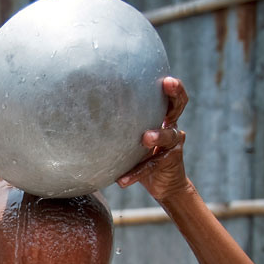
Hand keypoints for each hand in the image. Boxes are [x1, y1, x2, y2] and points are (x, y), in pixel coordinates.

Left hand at [117, 77, 189, 199]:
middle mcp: (172, 127)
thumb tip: (84, 118)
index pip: (170, 97)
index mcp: (162, 117)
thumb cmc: (142, 156)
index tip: (165, 77)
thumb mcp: (132, 140)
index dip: (171, 86)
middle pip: (179, 105)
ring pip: (169, 135)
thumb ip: (120, 129)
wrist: (164, 185)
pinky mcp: (170, 163)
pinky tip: (122, 180)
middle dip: (175, 93)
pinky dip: (135, 173)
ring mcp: (173, 145)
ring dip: (158, 135)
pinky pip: (152, 165)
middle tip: (168, 83)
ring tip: (145, 138)